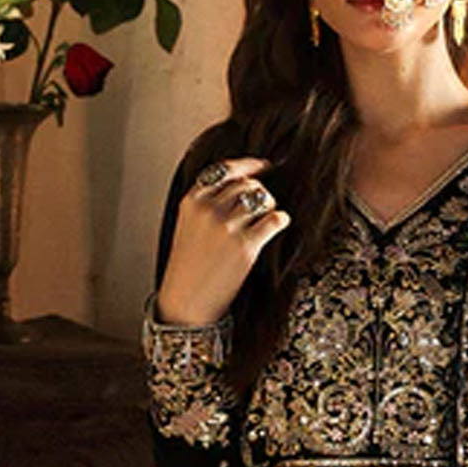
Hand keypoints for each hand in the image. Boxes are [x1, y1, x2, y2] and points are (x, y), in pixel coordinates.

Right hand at [156, 156, 290, 326]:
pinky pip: (275, 219)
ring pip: (262, 197)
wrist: (186, 301)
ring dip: (270, 205)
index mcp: (192, 201)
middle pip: (247, 183)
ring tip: (267, 218)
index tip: (264, 165)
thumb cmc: (188, 267)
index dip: (249, 165)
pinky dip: (280, 220)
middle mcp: (209, 209)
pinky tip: (278, 225)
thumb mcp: (188, 226)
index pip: (225, 169)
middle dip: (259, 191)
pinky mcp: (246, 246)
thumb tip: (241, 186)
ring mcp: (227, 227)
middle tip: (263, 205)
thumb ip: (207, 204)